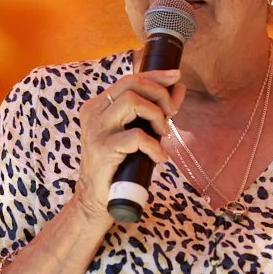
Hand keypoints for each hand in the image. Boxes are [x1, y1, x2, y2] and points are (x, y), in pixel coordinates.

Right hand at [74, 69, 187, 224]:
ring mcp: (96, 130)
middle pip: (130, 84)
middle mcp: (93, 113)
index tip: (176, 76)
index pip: (128, 79)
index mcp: (98, 105)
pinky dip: (154, 146)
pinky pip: (136, 136)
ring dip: (156, 115)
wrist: (97, 198)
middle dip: (158, 93)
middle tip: (171, 112)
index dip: (155, 75)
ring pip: (132, 101)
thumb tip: (178, 88)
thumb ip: (153, 111)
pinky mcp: (103, 148)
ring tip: (162, 133)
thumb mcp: (136, 132)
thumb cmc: (120, 165)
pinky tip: (158, 157)